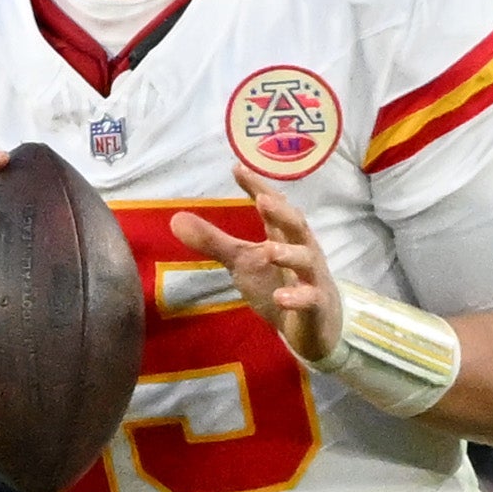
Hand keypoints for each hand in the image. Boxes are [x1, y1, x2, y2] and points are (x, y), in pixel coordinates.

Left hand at [173, 165, 341, 359]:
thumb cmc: (278, 282)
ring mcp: (312, 276)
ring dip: (289, 254)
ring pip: (306, 260)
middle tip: (262, 200)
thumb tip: (175, 220)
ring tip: (268, 252)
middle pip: (297, 225)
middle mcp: (301, 249)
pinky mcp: (317, 304)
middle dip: (281, 213)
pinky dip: (297, 297)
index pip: (273, 206)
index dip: (257, 187)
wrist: (313, 323)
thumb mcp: (243, 261)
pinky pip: (310, 298)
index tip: (238, 168)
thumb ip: (214, 241)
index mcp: (283, 234)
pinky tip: (280, 298)